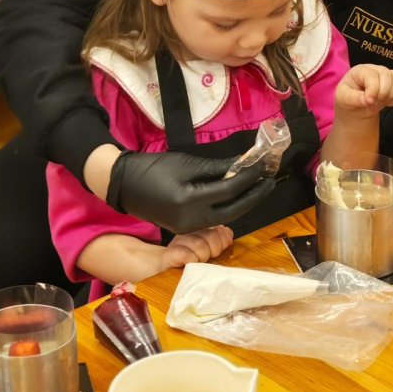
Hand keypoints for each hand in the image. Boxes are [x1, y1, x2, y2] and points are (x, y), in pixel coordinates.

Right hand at [107, 151, 274, 234]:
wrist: (123, 184)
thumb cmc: (153, 168)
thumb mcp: (186, 163)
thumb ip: (216, 168)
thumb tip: (242, 165)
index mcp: (190, 202)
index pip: (230, 191)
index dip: (250, 178)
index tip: (264, 167)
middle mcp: (191, 221)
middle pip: (232, 210)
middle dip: (254, 196)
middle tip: (270, 181)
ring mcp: (187, 227)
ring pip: (224, 217)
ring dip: (242, 202)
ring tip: (258, 186)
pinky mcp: (184, 227)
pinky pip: (212, 218)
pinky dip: (227, 206)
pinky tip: (237, 194)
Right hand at [160, 226, 233, 271]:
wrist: (168, 270)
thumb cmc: (191, 261)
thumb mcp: (209, 251)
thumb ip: (220, 242)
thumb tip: (229, 237)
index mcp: (200, 228)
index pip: (218, 228)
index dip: (223, 239)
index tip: (222, 248)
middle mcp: (189, 230)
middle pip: (209, 234)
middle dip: (214, 249)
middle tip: (208, 258)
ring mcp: (179, 240)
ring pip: (198, 244)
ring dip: (202, 256)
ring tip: (199, 262)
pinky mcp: (170, 252)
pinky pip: (186, 254)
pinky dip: (192, 260)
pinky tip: (191, 263)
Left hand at [335, 65, 392, 119]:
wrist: (356, 106)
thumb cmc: (347, 98)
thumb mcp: (343, 98)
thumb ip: (353, 98)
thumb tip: (367, 100)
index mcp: (360, 70)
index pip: (371, 75)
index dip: (372, 90)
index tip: (368, 101)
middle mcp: (374, 69)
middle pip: (387, 75)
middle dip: (383, 92)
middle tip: (375, 102)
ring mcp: (385, 76)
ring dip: (391, 94)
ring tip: (381, 102)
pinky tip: (387, 103)